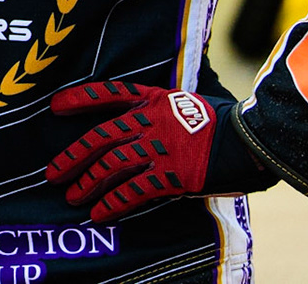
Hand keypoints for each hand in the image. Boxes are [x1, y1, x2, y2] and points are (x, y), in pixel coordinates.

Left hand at [44, 80, 276, 221]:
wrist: (254, 140)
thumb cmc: (224, 123)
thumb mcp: (187, 104)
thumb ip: (160, 113)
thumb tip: (136, 128)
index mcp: (155, 100)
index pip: (109, 94)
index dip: (80, 100)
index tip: (55, 107)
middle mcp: (152, 122)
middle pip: (101, 138)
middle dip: (73, 157)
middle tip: (53, 173)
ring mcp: (162, 148)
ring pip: (112, 165)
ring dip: (89, 183)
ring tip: (73, 197)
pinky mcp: (174, 174)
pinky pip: (136, 190)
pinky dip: (115, 202)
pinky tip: (100, 213)